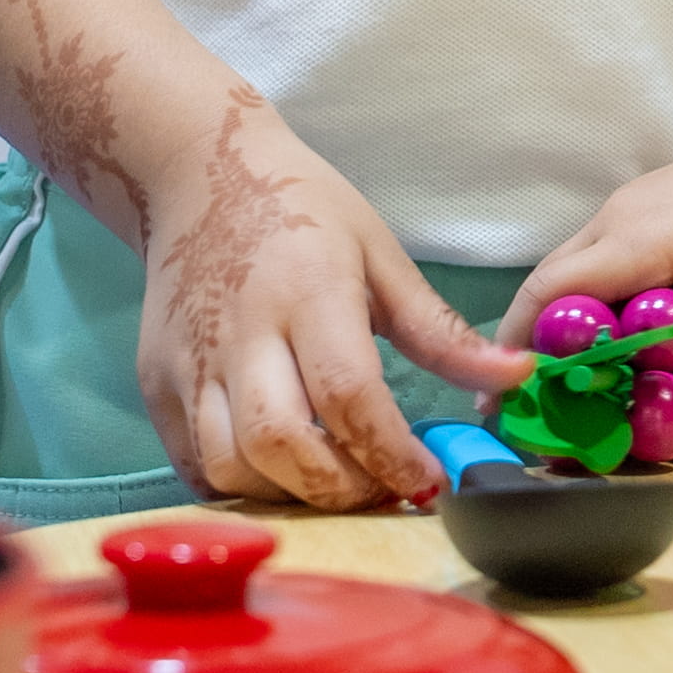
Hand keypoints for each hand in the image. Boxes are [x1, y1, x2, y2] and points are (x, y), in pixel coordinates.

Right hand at [130, 87, 526, 509]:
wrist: (199, 177)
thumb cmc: (302, 210)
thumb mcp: (381, 256)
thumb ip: (441, 331)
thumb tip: (517, 376)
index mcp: (308, 291)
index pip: (347, 394)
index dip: (390, 453)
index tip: (427, 480)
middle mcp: (240, 334)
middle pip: (279, 443)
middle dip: (340, 488)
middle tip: (383, 489)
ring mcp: (188, 364)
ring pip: (230, 465)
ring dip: (289, 494)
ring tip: (337, 480)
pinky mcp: (155, 386)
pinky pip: (194, 463)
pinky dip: (242, 485)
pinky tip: (284, 471)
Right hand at [513, 128, 672, 467]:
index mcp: (637, 238)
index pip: (551, 293)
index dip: (522, 347)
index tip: (508, 403)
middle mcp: (618, 215)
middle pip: (550, 284)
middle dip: (534, 343)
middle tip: (531, 406)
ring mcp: (628, 204)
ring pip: (572, 268)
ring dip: (565, 321)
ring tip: (566, 384)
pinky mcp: (643, 205)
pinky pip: (598, 255)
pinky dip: (593, 298)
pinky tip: (611, 337)